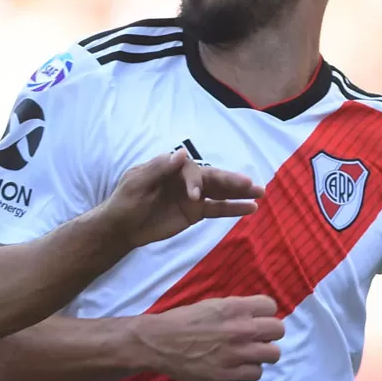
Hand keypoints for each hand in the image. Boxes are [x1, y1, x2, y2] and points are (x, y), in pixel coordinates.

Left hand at [102, 151, 263, 248]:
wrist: (121, 228)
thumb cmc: (124, 202)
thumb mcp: (136, 184)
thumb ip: (158, 169)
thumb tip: (182, 152)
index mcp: (169, 167)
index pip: (190, 169)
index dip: (195, 181)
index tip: (194, 196)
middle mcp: (185, 178)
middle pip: (211, 177)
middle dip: (230, 180)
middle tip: (250, 183)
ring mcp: (192, 195)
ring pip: (219, 191)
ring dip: (239, 192)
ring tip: (261, 192)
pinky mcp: (195, 212)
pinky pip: (217, 208)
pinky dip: (234, 208)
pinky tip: (251, 208)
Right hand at [132, 296, 284, 380]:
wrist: (158, 342)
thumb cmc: (180, 321)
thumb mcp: (210, 305)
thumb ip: (234, 310)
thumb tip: (252, 317)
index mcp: (235, 307)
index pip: (271, 307)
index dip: (263, 313)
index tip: (255, 319)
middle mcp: (242, 329)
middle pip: (278, 330)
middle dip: (268, 334)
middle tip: (254, 338)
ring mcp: (238, 353)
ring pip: (273, 354)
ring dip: (262, 354)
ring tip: (248, 355)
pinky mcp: (230, 374)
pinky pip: (257, 374)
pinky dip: (249, 370)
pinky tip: (237, 366)